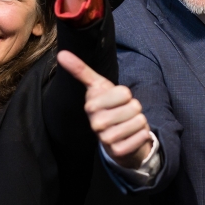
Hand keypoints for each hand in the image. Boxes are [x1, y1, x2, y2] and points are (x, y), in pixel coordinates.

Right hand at [57, 50, 153, 166]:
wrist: (114, 137)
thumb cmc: (107, 107)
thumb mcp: (97, 86)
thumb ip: (81, 70)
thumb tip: (61, 53)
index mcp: (91, 105)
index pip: (125, 92)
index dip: (126, 95)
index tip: (117, 100)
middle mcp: (96, 123)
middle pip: (134, 106)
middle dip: (135, 108)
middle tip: (124, 114)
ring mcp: (106, 139)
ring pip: (140, 121)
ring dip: (139, 122)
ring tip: (128, 125)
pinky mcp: (118, 151)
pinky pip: (142, 136)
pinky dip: (142, 134)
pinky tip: (132, 136)